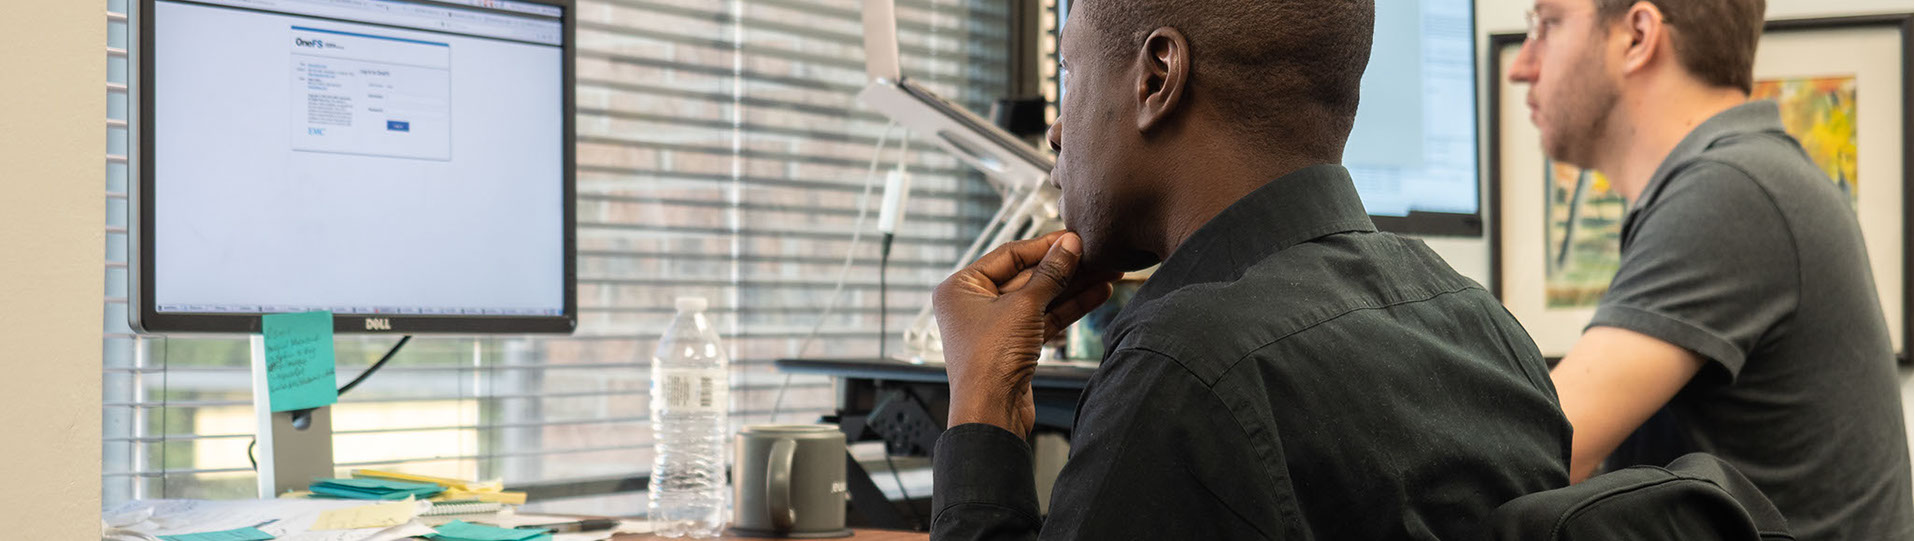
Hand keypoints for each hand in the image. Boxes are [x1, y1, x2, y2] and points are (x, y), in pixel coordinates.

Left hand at [933, 231, 1122, 435]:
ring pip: (1040, 298)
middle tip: (1098, 255)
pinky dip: (1069, 307)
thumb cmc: (990, 361)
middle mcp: (974, 304)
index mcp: (961, 287)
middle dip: (1065, 268)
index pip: (1009, 255)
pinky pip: (1044, 318)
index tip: (1075, 238)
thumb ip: (1050, 273)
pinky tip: (1097, 294)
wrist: (992, 413)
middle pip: (1027, 276)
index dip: (1045, 245)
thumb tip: (1069, 245)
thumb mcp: (1024, 307)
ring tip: (1107, 272)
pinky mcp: (1014, 346)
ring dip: (1074, 286)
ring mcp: (995, 326)